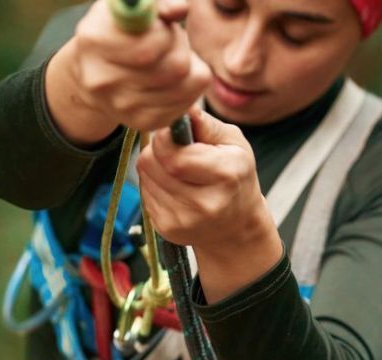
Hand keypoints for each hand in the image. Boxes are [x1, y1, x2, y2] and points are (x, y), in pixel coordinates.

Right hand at [46, 0, 211, 143]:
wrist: (93, 73)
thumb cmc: (118, 31)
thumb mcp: (129, 7)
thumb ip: (157, 3)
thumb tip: (179, 10)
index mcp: (94, 41)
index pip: (149, 47)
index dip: (167, 33)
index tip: (162, 27)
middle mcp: (102, 80)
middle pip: (174, 67)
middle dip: (181, 48)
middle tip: (171, 42)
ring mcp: (121, 107)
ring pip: (186, 86)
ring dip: (189, 67)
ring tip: (171, 58)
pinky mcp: (142, 122)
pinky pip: (186, 103)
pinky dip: (189, 87)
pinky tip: (174, 78)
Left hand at [136, 108, 283, 300]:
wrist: (236, 223)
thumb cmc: (235, 174)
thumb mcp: (233, 141)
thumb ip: (205, 124)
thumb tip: (183, 108)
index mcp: (224, 174)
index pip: (172, 155)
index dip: (164, 138)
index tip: (173, 134)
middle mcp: (204, 203)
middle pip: (152, 165)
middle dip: (157, 150)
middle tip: (174, 151)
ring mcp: (184, 220)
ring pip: (145, 178)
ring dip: (154, 168)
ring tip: (176, 170)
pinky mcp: (168, 229)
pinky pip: (145, 195)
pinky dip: (154, 186)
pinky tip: (173, 188)